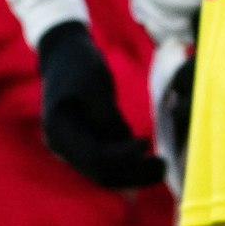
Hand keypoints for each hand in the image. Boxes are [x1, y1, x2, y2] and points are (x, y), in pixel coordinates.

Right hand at [36, 20, 165, 187]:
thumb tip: (123, 138)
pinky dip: (130, 162)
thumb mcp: (93, 80)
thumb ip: (106, 112)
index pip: (94, 156)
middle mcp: (65, 147)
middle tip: (164, 166)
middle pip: (101, 172)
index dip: (123, 155)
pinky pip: (110, 160)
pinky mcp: (89, 142)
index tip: (147, 143)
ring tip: (162, 165)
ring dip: (135, 172)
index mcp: (60, 132)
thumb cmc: (77, 62)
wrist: (64, 52)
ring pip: (107, 171)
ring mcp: (76, 147)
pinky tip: (150, 158)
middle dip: (133, 173)